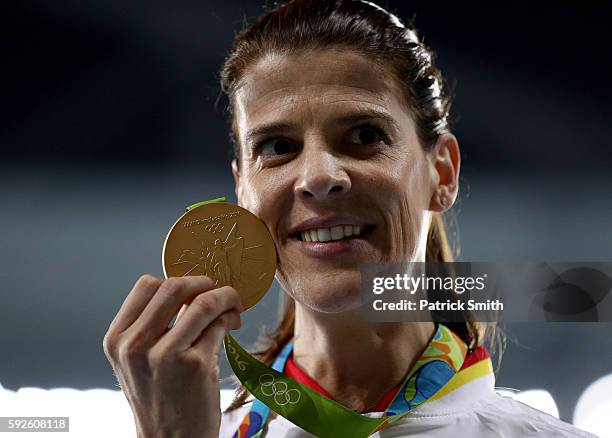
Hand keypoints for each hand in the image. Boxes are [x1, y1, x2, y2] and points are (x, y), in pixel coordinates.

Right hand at [103, 275, 242, 437]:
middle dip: (204, 282)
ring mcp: (166, 355)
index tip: (195, 287)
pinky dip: (232, 317)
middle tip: (219, 290)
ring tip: (234, 305)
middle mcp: (135, 346)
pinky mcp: (196, 365)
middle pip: (174, 286)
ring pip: (203, 302)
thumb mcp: (140, 360)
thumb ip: (153, 325)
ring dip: (226, 297)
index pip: (146, 286)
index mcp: (117, 340)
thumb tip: (190, 288)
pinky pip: (220, 324)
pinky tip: (234, 323)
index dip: (176, 280)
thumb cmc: (159, 397)